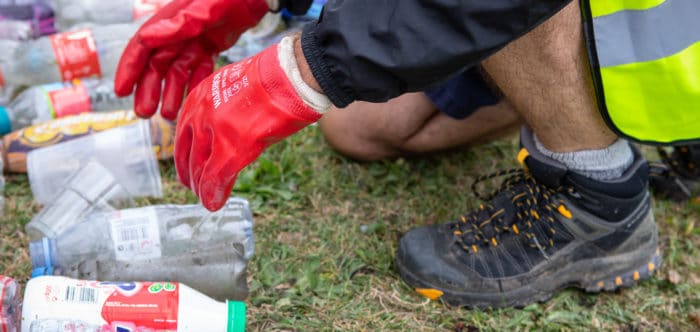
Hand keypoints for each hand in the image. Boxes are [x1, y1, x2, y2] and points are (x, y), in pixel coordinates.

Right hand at [114, 0, 269, 119]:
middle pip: (157, 66)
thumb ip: (176, 25)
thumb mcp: (203, 10)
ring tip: (168, 115)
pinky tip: (191, 104)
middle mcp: (176, 33)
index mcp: (167, 22)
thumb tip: (145, 38)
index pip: (141, 49)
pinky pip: (197, 72)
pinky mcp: (209, 48)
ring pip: (176, 73)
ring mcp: (192, 42)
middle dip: (149, 90)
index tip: (121, 91)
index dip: (129, 70)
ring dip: (171, 93)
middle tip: (144, 113)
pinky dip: (194, 87)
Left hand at [175, 41, 321, 210]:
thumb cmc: (275, 78)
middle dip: (189, 173)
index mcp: (201, 95)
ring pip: (199, 167)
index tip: (188, 165)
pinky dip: (214, 193)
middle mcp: (200, 112)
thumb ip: (226, 108)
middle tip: (192, 186)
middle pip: (187, 151)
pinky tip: (214, 203)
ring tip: (205, 199)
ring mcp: (215, 130)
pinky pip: (216, 176)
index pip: (184, 131)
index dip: (185, 152)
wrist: (292, 74)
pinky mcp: (232, 147)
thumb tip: (230, 128)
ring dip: (201, 186)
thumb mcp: (237, 85)